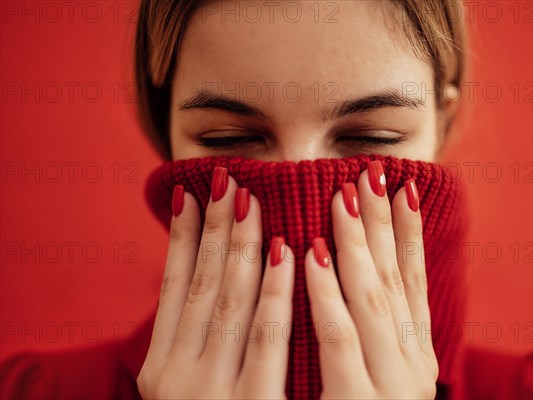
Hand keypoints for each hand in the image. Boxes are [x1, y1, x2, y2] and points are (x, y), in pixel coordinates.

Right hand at [137, 167, 294, 398]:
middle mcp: (178, 376)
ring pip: (229, 301)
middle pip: (201, 285)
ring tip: (250, 199)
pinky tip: (284, 251)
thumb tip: (215, 281)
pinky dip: (274, 292)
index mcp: (160, 369)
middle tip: (226, 179)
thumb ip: (199, 347)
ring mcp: (212, 391)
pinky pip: (265, 339)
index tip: (188, 194)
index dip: (180, 239)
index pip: (172, 289)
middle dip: (213, 227)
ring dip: (240, 245)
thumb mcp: (191, 388)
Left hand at [305, 160, 437, 398]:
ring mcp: (389, 385)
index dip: (407, 231)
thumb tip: (356, 270)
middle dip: (381, 223)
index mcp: (415, 352)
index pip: (412, 278)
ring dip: (356, 242)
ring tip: (342, 194)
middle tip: (370, 172)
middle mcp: (412, 364)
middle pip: (394, 277)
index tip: (400, 186)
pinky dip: (327, 291)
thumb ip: (370, 323)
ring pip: (372, 297)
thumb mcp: (374, 365)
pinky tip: (309, 251)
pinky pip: (340, 338)